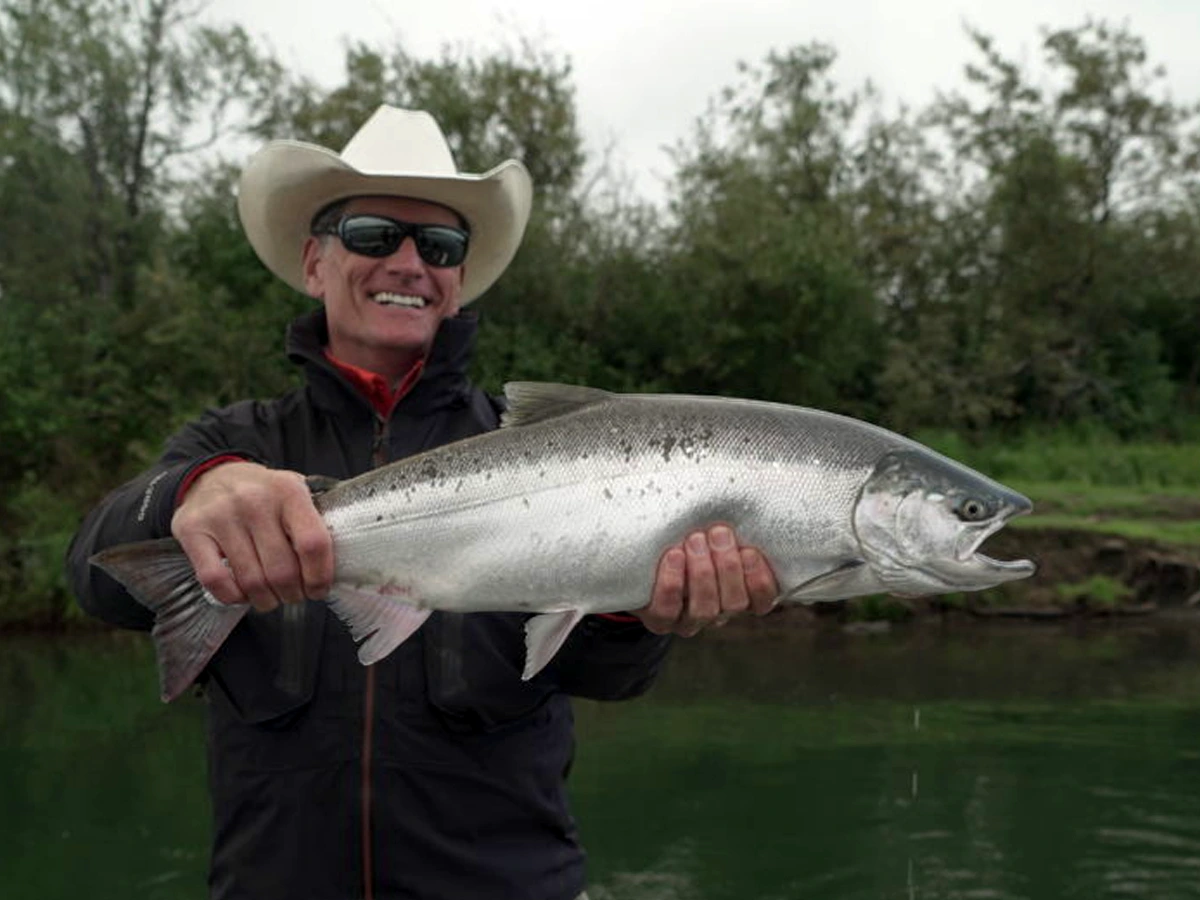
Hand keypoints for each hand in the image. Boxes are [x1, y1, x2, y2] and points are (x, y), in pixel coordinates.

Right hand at [171, 461, 333, 611]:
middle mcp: (254, 500)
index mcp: (289, 491)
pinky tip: (242, 594)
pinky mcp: (192, 530)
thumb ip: (314, 521)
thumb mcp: (294, 493)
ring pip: (251, 580)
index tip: (318, 589)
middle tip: (293, 595)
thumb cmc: (264, 494)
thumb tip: (344, 564)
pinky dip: (234, 597)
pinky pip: (216, 580)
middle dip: (292, 594)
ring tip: (270, 598)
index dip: (320, 576)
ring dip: (266, 600)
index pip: (313, 544)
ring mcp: (221, 515)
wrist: (212, 476)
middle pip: (282, 570)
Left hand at [633, 524, 778, 635]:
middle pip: (735, 603)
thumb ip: (729, 526)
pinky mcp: (660, 620)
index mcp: (740, 593)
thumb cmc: (687, 538)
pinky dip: (672, 583)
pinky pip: (668, 611)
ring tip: (695, 540)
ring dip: (702, 573)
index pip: (763, 600)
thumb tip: (741, 492)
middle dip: (728, 567)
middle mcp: (719, 612)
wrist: (642, 561)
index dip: (760, 580)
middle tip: (718, 532)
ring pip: (705, 609)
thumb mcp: (712, 532)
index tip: (750, 550)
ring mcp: (689, 620)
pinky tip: (674, 556)